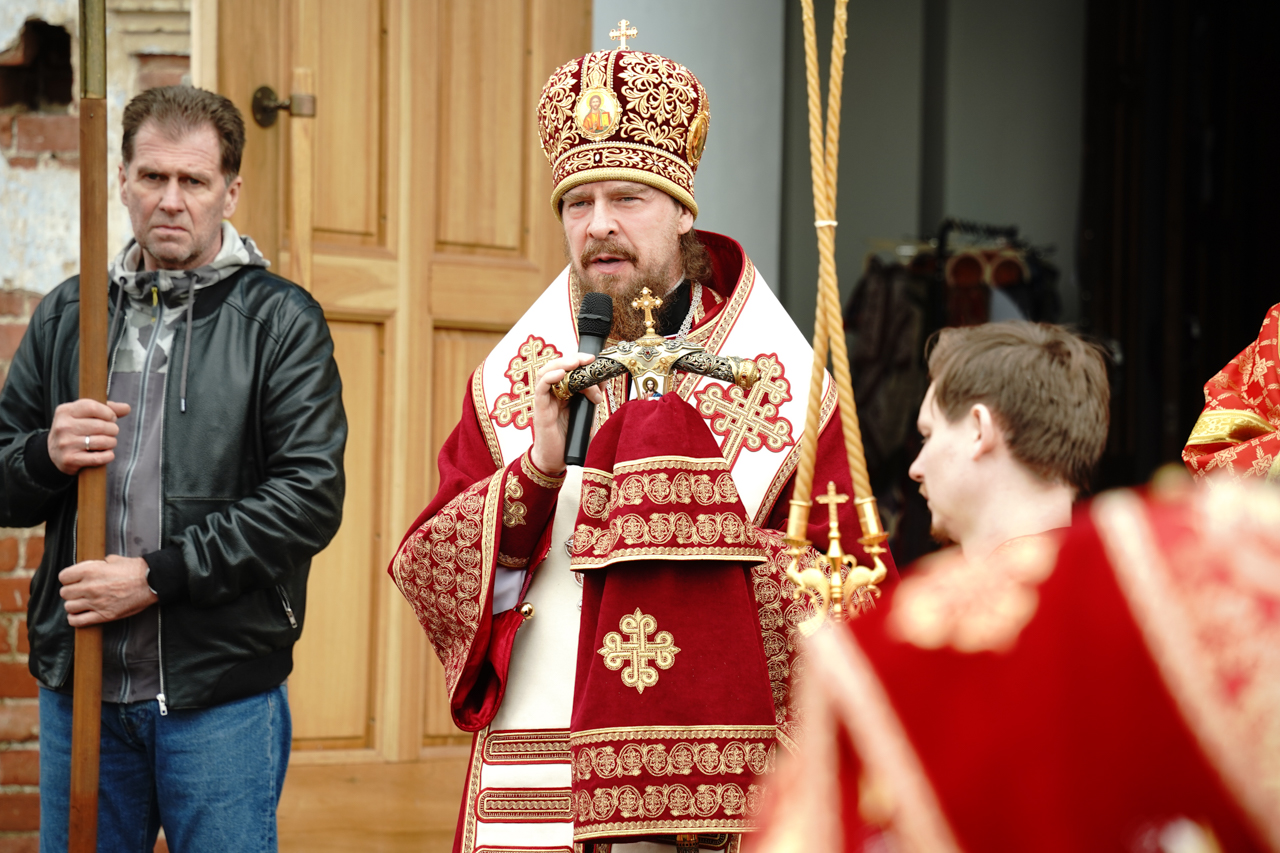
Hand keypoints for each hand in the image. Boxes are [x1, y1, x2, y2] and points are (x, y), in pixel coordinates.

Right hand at [48, 399, 131, 474]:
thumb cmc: (75, 430)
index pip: (92, 407)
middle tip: (112, 432)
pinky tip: (107, 454)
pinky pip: (98, 458)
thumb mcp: (84, 415)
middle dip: (112, 429)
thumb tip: (127, 407)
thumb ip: (107, 409)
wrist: (54, 454)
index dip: (108, 413)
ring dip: (112, 443)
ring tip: (109, 443)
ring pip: (101, 441)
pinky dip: (108, 456)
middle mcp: (63, 426)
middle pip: (100, 426)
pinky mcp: (70, 459)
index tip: (111, 418)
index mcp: (65, 411)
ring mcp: (65, 444)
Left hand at [59, 555, 157, 626]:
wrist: (152, 582)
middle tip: (79, 591)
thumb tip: (90, 568)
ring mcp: (96, 603)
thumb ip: (97, 564)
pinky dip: (74, 619)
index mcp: (90, 571)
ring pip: (68, 607)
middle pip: (64, 593)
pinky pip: (78, 621)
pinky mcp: (104, 615)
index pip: (63, 577)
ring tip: (81, 603)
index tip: (73, 580)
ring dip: (73, 605)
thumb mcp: (114, 560)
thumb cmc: (135, 570)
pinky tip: (79, 614)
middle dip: (71, 591)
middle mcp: (90, 587)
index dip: (68, 578)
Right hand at [530, 352, 604, 473]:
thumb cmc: (571, 437)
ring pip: (546, 372)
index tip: (595, 361)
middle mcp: (552, 393)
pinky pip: (541, 388)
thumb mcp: (587, 413)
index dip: (580, 362)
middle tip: (589, 360)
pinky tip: (561, 374)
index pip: (568, 369)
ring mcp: (545, 400)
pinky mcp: (540, 409)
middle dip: (573, 359)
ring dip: (561, 364)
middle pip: (557, 366)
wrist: (557, 459)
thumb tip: (603, 380)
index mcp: (563, 392)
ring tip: (576, 363)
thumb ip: (592, 397)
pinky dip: (550, 377)